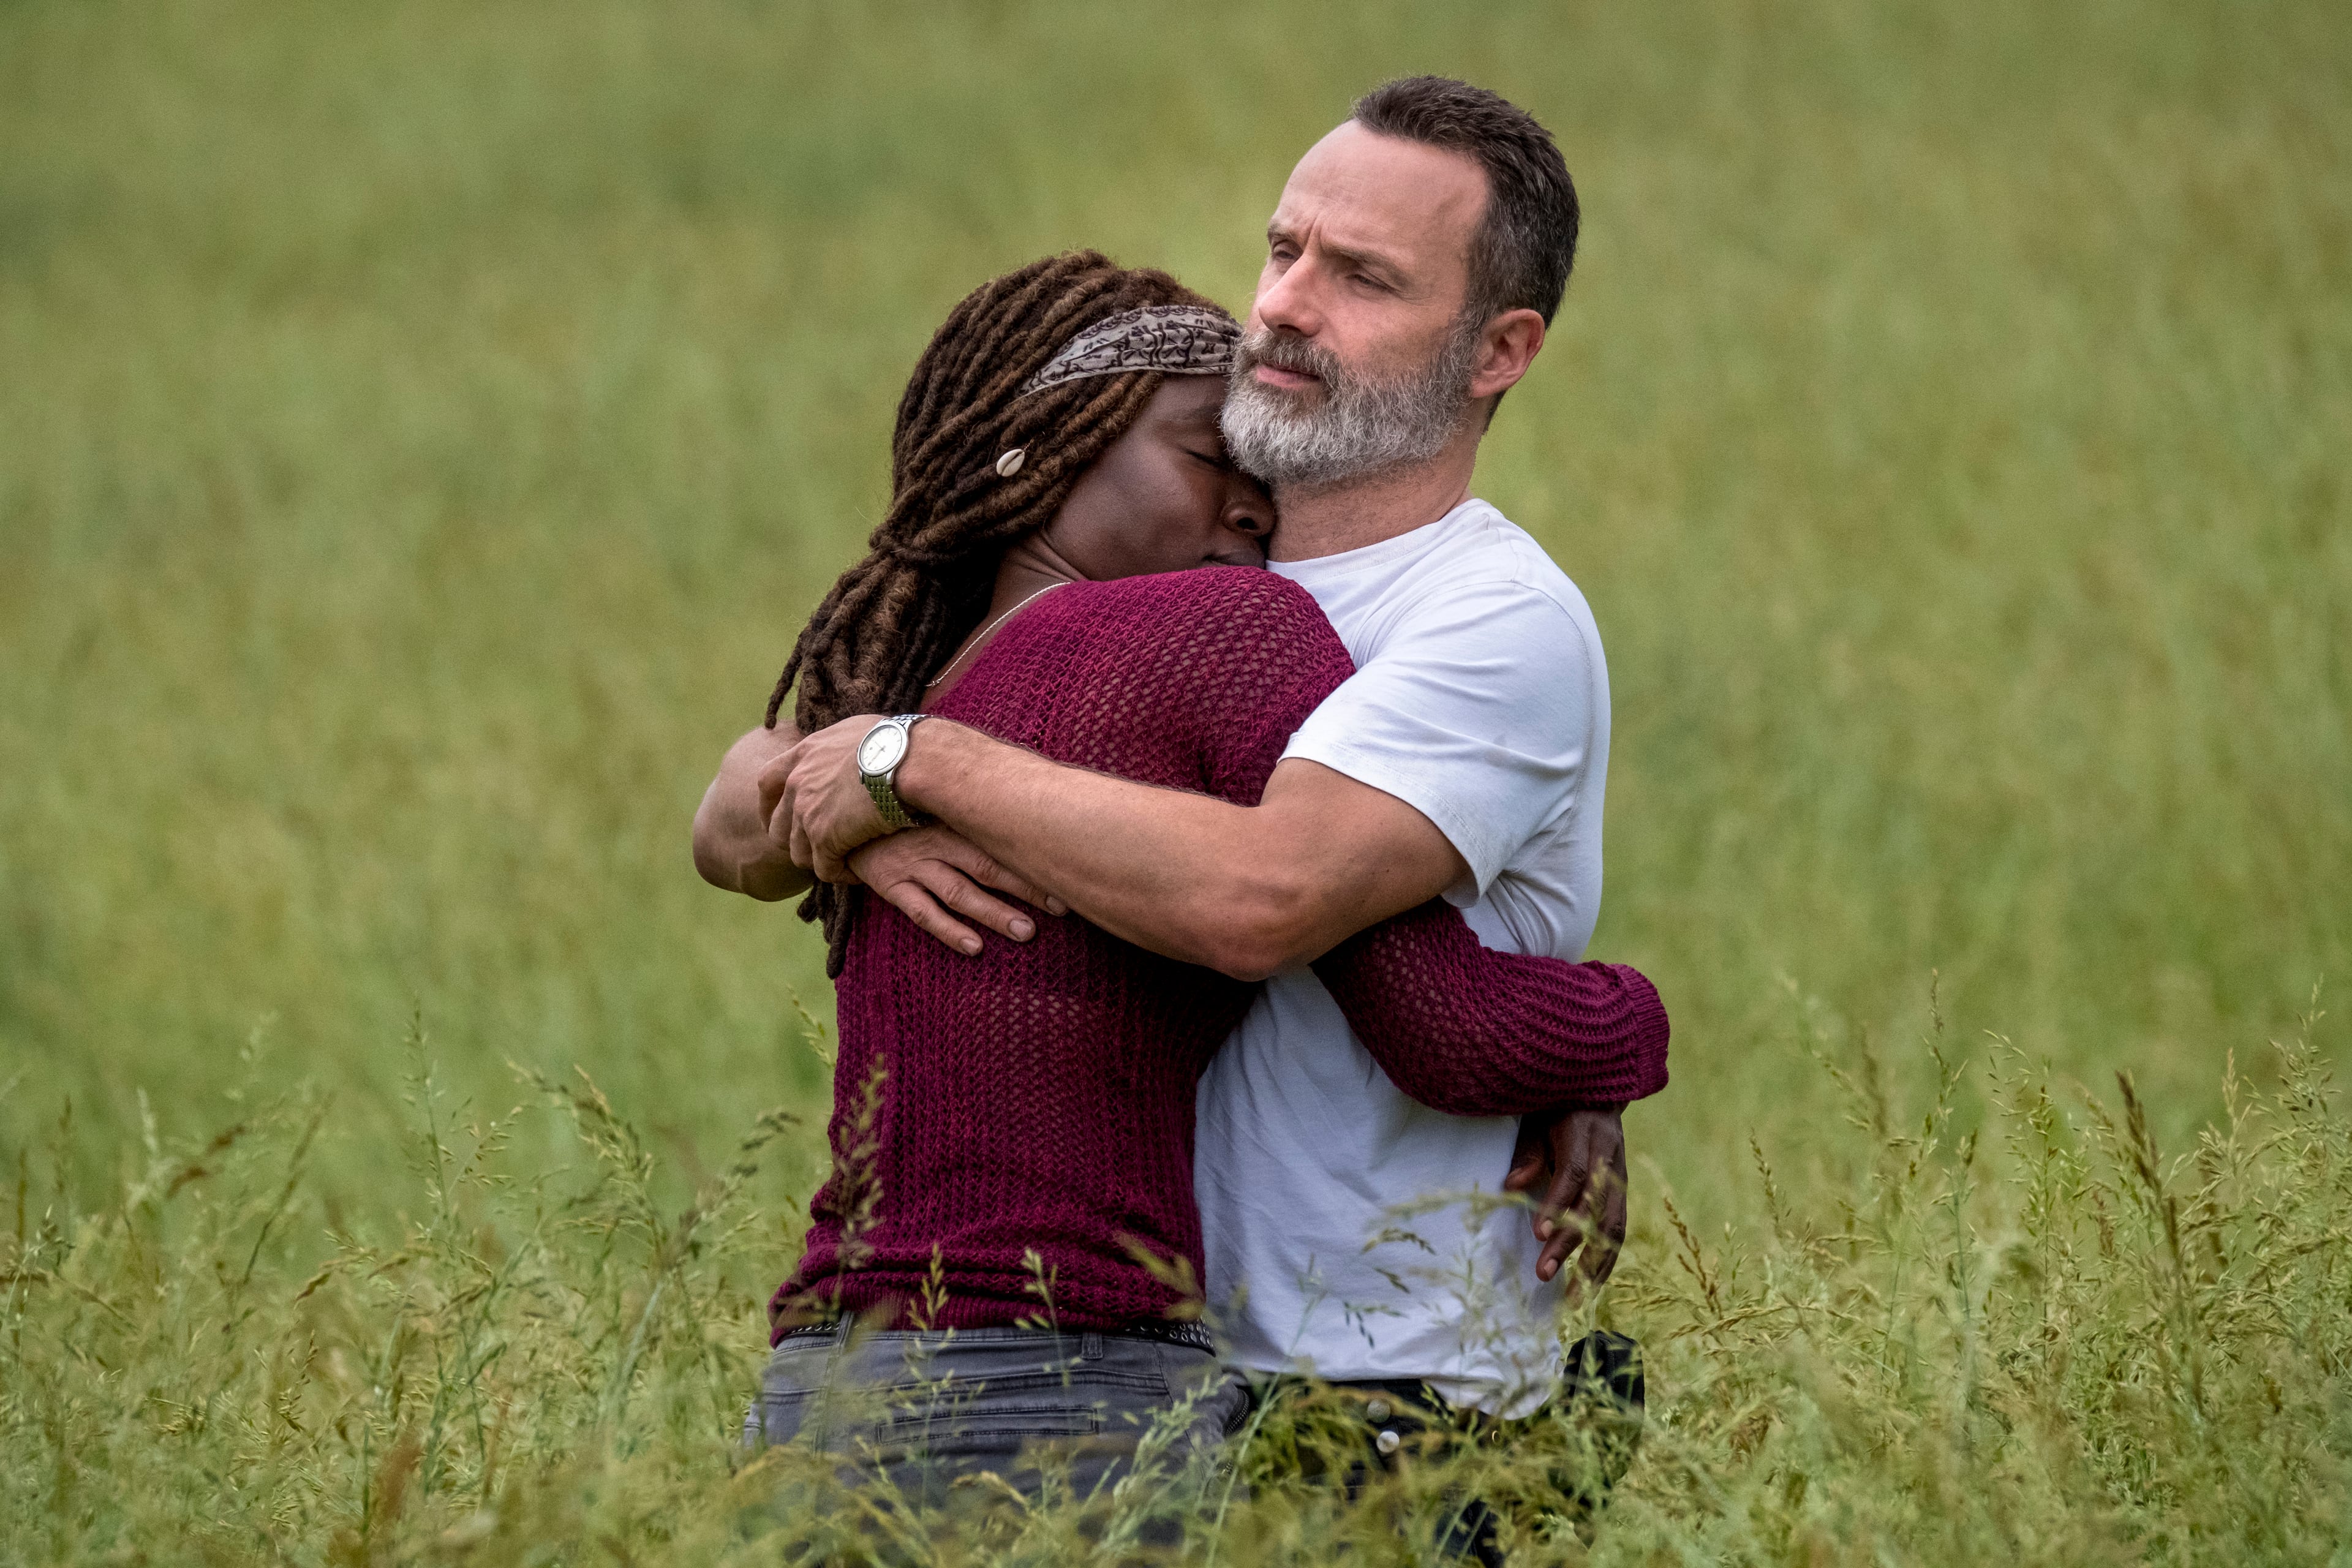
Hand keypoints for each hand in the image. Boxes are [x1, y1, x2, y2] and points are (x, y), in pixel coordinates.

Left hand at [759, 714, 892, 881]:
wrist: (908, 760)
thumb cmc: (896, 742)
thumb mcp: (857, 731)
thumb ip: (841, 747)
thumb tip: (853, 751)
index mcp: (804, 754)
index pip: (767, 782)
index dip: (769, 805)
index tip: (777, 818)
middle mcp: (799, 783)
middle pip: (777, 825)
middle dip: (792, 841)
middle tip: (815, 849)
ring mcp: (808, 812)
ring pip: (798, 853)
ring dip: (819, 861)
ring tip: (843, 864)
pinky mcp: (825, 839)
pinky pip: (825, 869)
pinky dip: (840, 874)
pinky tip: (857, 874)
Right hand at [849, 826, 1067, 955]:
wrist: (841, 813)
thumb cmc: (898, 808)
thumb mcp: (933, 800)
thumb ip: (968, 806)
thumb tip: (1020, 807)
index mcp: (951, 817)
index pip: (999, 838)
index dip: (1032, 857)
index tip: (1065, 871)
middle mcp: (936, 840)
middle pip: (988, 866)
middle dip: (1026, 888)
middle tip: (1061, 907)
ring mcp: (912, 863)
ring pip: (960, 892)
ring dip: (995, 913)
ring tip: (1027, 932)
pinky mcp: (890, 884)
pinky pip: (922, 911)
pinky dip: (949, 930)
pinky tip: (974, 947)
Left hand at [1502, 1104, 1627, 1294]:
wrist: (1599, 1092)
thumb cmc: (1558, 1105)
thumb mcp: (1538, 1119)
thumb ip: (1529, 1152)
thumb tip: (1511, 1187)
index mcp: (1586, 1134)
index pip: (1574, 1174)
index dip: (1557, 1205)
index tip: (1538, 1233)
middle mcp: (1609, 1158)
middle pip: (1595, 1207)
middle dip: (1571, 1243)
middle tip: (1544, 1273)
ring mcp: (1620, 1177)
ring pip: (1614, 1224)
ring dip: (1594, 1262)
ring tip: (1573, 1296)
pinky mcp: (1622, 1192)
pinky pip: (1618, 1228)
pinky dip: (1606, 1258)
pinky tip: (1590, 1284)